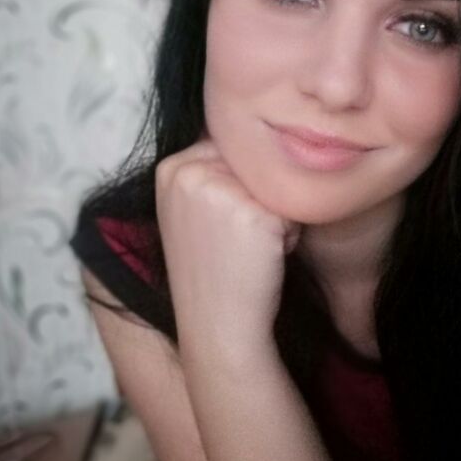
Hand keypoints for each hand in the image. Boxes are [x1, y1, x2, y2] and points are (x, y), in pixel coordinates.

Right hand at [155, 137, 300, 363]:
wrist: (218, 325)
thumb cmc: (213, 270)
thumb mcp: (192, 210)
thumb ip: (210, 171)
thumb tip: (252, 134)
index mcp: (169, 167)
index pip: (229, 148)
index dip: (240, 185)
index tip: (223, 225)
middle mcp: (187, 171)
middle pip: (253, 162)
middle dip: (258, 196)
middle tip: (238, 239)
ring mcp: (218, 189)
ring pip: (274, 181)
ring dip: (275, 212)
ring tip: (252, 246)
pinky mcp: (251, 212)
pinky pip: (292, 206)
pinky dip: (289, 232)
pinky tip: (266, 256)